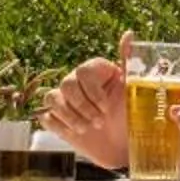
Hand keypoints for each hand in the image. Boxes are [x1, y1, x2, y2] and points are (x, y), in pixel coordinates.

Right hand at [36, 33, 131, 168]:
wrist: (119, 147)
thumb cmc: (128, 117)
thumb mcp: (133, 90)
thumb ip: (129, 61)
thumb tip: (129, 33)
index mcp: (94, 71)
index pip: (83, 71)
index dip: (93, 91)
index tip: (106, 108)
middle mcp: (77, 81)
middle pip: (66, 84)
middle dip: (82, 107)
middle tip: (98, 122)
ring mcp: (64, 99)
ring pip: (52, 98)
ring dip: (70, 117)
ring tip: (87, 129)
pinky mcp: (55, 117)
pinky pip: (46, 116)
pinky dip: (60, 126)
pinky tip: (76, 133)